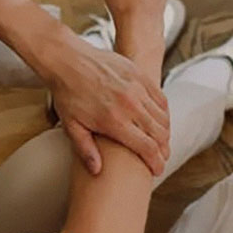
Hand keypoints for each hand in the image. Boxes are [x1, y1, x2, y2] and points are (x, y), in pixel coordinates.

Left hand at [49, 33, 169, 175]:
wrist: (68, 61)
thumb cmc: (68, 94)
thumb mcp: (72, 126)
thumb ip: (85, 150)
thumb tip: (97, 171)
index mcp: (114, 121)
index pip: (147, 148)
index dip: (156, 162)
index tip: (157, 170)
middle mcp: (130, 105)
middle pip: (160, 134)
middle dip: (164, 150)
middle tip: (161, 158)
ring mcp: (137, 88)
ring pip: (162, 117)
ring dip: (165, 132)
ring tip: (161, 141)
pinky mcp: (139, 75)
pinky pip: (160, 98)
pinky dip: (163, 112)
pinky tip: (159, 120)